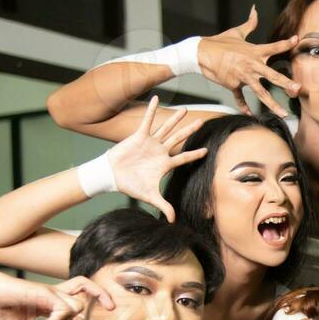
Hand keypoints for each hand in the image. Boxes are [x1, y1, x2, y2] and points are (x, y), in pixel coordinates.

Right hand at [0, 273, 112, 319]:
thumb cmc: (2, 307)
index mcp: (49, 303)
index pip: (75, 315)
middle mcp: (52, 295)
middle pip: (84, 287)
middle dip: (102, 296)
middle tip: (112, 309)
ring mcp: (48, 292)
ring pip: (76, 303)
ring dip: (70, 319)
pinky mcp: (42, 293)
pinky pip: (61, 307)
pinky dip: (58, 319)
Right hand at [108, 95, 208, 221]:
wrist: (112, 176)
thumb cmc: (130, 185)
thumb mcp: (150, 196)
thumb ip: (164, 206)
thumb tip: (173, 221)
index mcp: (164, 164)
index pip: (184, 158)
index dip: (195, 154)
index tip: (207, 150)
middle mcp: (160, 151)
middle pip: (178, 139)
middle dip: (190, 131)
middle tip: (202, 122)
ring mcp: (150, 142)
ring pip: (166, 128)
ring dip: (175, 119)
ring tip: (186, 110)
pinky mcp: (139, 136)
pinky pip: (147, 121)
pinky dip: (151, 110)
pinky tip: (156, 98)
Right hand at [198, 6, 300, 116]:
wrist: (202, 53)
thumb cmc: (220, 42)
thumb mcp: (237, 32)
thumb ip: (249, 24)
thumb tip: (255, 9)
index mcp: (254, 51)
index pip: (273, 47)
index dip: (285, 43)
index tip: (296, 40)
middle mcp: (251, 64)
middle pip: (271, 75)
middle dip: (285, 82)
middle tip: (297, 88)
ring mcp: (243, 76)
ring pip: (260, 92)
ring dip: (272, 103)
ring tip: (283, 113)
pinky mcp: (233, 85)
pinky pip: (240, 98)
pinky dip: (244, 105)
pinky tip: (249, 113)